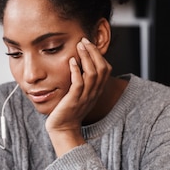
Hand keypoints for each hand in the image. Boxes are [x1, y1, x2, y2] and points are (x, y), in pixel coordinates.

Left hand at [46, 38, 110, 155]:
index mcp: (96, 90)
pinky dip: (75, 71)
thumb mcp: (80, 94)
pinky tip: (71, 61)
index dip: (99, 55)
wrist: (63, 129)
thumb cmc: (68, 110)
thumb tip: (78, 63)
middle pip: (101, 68)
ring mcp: (84, 97)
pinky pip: (78, 84)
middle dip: (93, 52)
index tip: (88, 44)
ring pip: (92, 74)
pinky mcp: (73, 100)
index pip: (106, 69)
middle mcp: (93, 93)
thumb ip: (83, 81)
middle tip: (84, 41)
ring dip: (86, 58)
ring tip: (79, 46)